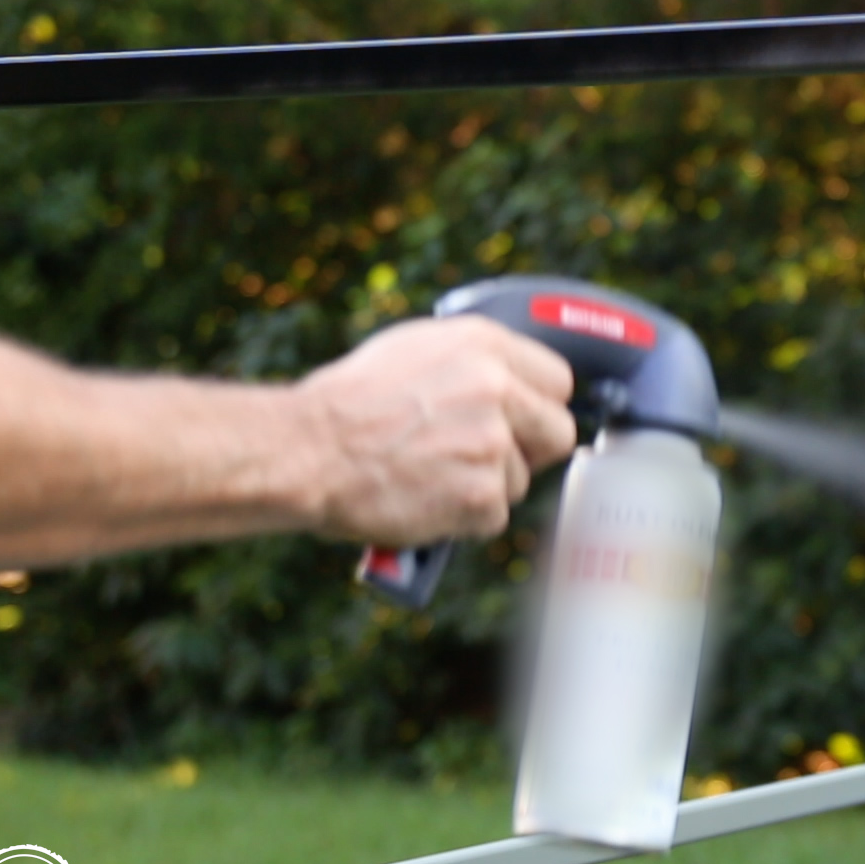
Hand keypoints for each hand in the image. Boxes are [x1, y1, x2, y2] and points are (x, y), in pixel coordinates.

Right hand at [297, 315, 576, 544]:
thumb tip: (510, 384)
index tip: (527, 420)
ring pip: (519, 480)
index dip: (540, 405)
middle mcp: (496, 388)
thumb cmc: (348, 403)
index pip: (558, 380)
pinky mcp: (480, 495)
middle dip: (531, 451)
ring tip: (431, 475)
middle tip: (492, 458)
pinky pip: (492, 516)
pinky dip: (462, 519)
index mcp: (483, 344)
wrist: (306, 449)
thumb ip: (473, 365)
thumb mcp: (415, 351)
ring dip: (484, 487)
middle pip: (558, 433)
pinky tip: (425, 499)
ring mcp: (492, 443)